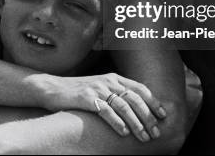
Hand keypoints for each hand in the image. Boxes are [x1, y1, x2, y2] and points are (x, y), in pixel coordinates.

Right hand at [37, 73, 166, 141]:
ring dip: (136, 123)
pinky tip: (124, 132)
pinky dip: (117, 122)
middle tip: (155, 132)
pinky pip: (106, 111)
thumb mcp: (100, 88)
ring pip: (124, 106)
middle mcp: (108, 81)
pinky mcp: (87, 98)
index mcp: (114, 77)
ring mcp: (97, 88)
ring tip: (143, 136)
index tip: (163, 116)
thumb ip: (116, 93)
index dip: (153, 102)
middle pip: (135, 98)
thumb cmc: (77, 92)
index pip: (140, 88)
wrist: (52, 88)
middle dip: (148, 117)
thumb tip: (135, 109)